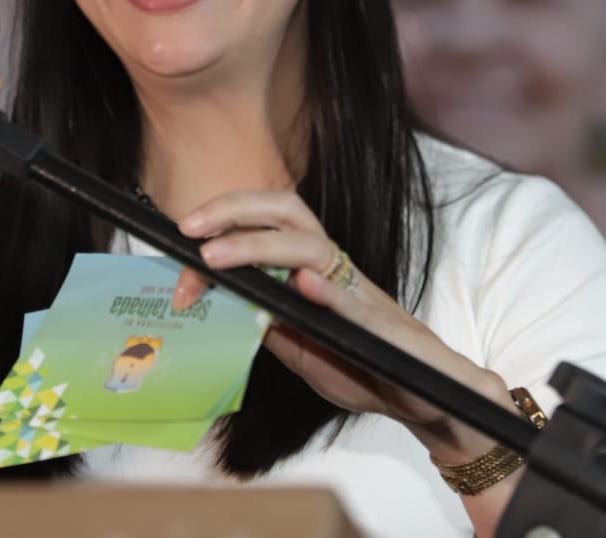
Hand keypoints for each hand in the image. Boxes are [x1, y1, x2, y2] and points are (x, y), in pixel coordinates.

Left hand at [172, 190, 511, 454]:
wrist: (425, 395)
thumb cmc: (362, 364)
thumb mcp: (296, 343)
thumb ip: (265, 318)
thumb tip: (221, 300)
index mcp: (309, 266)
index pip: (262, 227)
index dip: (222, 226)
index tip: (180, 242)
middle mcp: (331, 267)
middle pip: (286, 212)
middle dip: (235, 210)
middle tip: (190, 228)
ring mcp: (355, 291)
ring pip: (310, 246)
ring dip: (259, 246)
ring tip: (217, 256)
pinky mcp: (377, 324)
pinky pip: (351, 300)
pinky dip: (326, 290)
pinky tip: (301, 284)